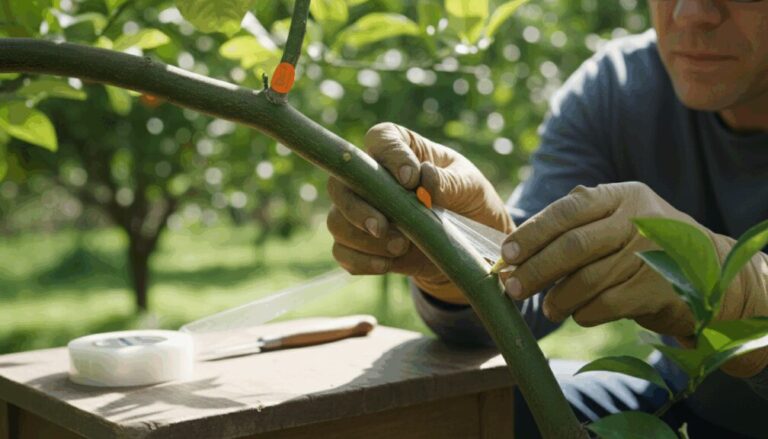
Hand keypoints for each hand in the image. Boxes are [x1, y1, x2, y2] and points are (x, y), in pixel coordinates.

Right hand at [327, 122, 513, 304]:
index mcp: (400, 148)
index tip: (410, 180)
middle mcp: (371, 177)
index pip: (380, 139)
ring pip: (337, 221)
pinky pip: (343, 252)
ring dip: (363, 238)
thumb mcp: (469, 186)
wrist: (466, 245)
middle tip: (383, 226)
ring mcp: (361, 211)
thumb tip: (425, 178)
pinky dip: (362, 260)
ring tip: (400, 247)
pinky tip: (386, 264)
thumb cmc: (467, 201)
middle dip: (357, 208)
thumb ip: (449, 182)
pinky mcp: (360, 244)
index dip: (389, 156)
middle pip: (340, 183)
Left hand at [501, 181, 767, 376]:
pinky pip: (608, 304)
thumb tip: (514, 247)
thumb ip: (575, 222)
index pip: (567, 210)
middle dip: (536, 270)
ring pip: (588, 279)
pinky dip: (585, 313)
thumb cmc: (643, 245)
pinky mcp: (662, 288)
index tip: (507, 253)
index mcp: (620, 196)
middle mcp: (638, 219)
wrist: (708, 272)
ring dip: (558, 298)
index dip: (532, 233)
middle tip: (512, 287)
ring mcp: (653, 253)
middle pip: (573, 246)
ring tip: (547, 307)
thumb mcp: (616, 217)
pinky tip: (579, 314)